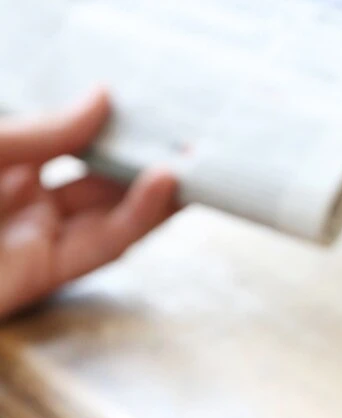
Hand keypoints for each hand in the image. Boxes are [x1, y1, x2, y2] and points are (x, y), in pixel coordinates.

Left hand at [0, 88, 175, 319]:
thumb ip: (40, 132)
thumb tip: (101, 99)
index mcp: (0, 157)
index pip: (69, 135)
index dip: (112, 119)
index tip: (154, 98)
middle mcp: (24, 195)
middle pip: (100, 174)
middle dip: (147, 155)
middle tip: (195, 131)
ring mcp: (38, 236)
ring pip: (114, 211)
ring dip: (158, 189)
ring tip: (199, 160)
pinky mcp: (48, 273)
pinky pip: (105, 244)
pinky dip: (140, 218)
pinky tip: (165, 187)